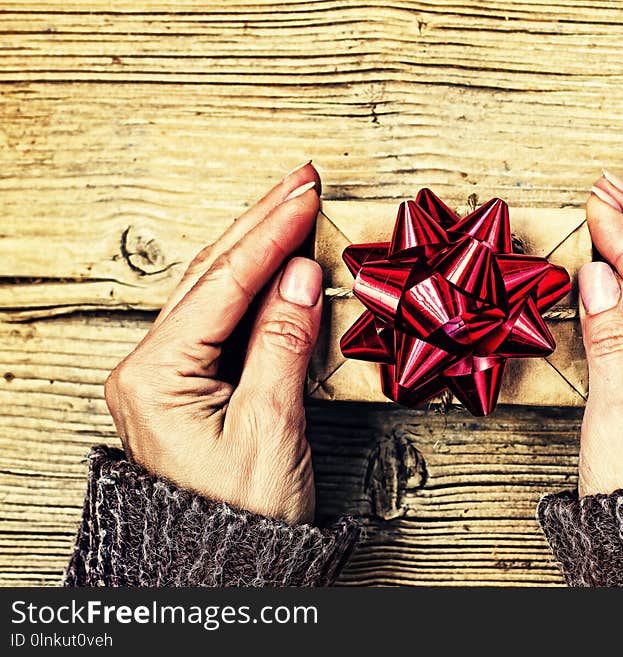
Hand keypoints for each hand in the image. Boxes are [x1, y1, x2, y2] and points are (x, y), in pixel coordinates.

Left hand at [104, 163, 323, 524]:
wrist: (223, 567)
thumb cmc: (240, 514)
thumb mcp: (271, 428)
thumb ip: (283, 344)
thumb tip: (300, 275)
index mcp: (154, 376)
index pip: (222, 285)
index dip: (270, 236)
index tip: (304, 196)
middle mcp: (151, 367)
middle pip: (212, 274)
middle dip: (260, 222)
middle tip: (300, 179)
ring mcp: (169, 373)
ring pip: (216, 289)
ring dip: (257, 244)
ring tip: (291, 203)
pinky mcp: (193, 382)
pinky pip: (225, 317)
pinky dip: (256, 283)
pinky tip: (277, 259)